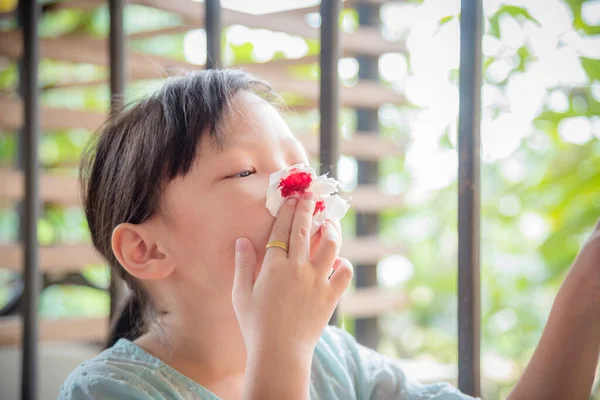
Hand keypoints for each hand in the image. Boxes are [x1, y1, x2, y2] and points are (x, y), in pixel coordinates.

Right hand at [232, 191, 352, 398]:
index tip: (292, 198)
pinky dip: (343, 264)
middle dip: (308, 209)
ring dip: (330, 231)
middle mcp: (297, 268)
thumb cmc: (255, 325)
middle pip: (305, 230)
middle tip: (310, 196)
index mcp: (274, 266)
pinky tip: (338, 261)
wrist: (279, 353)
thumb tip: (242, 241)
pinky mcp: (331, 296)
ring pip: (330, 246)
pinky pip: (344, 273)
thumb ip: (243, 265)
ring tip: (329, 224)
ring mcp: (317, 281)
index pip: (282, 230)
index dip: (287, 212)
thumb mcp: (241, 295)